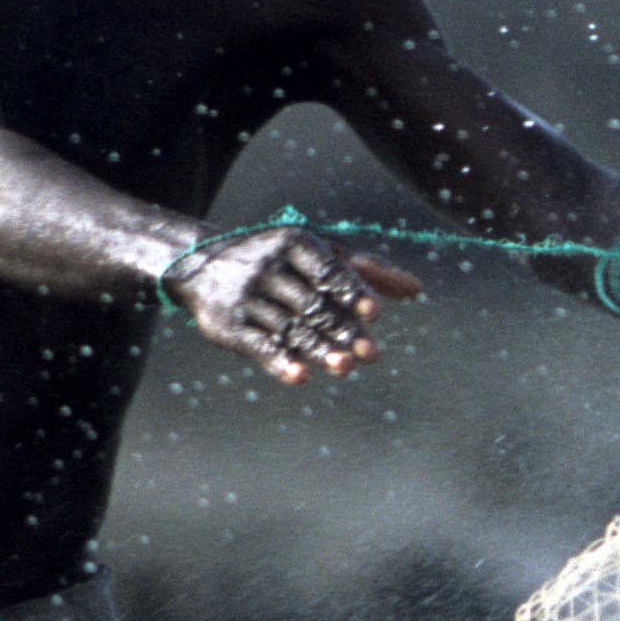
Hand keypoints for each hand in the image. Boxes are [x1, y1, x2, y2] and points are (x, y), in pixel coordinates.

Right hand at [174, 229, 423, 384]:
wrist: (203, 265)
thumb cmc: (279, 259)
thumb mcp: (317, 254)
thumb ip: (365, 272)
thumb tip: (416, 289)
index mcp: (294, 243)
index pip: (327, 270)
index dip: (351, 291)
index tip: (374, 314)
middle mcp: (268, 266)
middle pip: (312, 304)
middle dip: (342, 330)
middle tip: (370, 354)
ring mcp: (246, 296)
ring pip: (289, 327)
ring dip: (318, 350)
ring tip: (345, 368)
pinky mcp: (228, 325)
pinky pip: (257, 346)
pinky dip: (279, 362)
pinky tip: (301, 377)